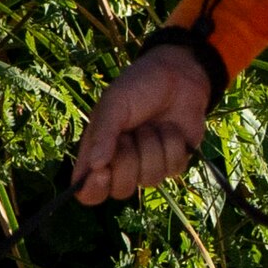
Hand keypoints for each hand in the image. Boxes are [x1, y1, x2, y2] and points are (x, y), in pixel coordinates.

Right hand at [67, 45, 216, 203]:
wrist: (178, 75)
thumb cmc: (139, 86)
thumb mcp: (115, 103)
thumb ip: (103, 133)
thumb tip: (95, 166)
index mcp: (98, 153)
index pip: (89, 192)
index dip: (93, 189)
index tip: (102, 172)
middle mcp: (121, 165)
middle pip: (120, 190)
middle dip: (128, 160)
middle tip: (131, 133)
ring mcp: (148, 165)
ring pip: (150, 180)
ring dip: (152, 147)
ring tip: (152, 125)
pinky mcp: (173, 162)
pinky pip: (173, 169)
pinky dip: (172, 145)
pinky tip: (170, 128)